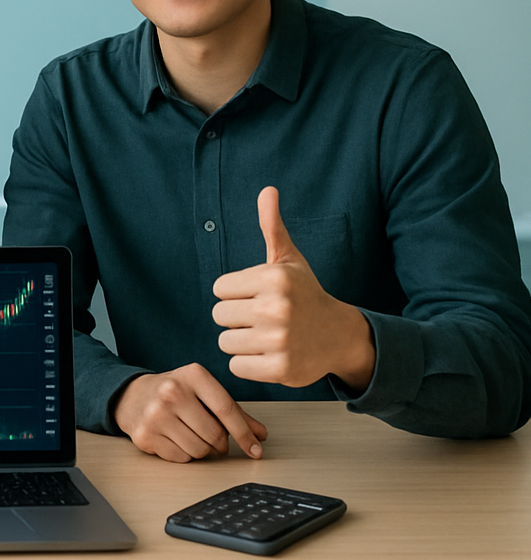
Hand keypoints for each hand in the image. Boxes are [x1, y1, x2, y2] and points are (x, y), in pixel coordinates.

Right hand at [113, 363, 268, 461]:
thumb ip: (233, 411)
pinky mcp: (145, 435)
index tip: (256, 450)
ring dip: (203, 450)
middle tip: (215, 440)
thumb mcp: (203, 391)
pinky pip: (181, 458)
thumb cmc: (174, 393)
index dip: (245, 434)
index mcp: (193, 375)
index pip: (227, 410)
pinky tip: (176, 439)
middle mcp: (172, 392)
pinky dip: (185, 454)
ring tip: (193, 436)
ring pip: (199, 450)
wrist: (131, 396)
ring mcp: (156, 414)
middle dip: (221, 444)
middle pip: (215, 435)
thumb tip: (260, 435)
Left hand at [212, 187, 375, 389]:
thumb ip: (272, 227)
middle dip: (236, 318)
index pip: (219, 288)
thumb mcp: (289, 260)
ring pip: (225, 342)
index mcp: (274, 278)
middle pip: (219, 315)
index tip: (256, 296)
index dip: (234, 294)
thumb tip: (267, 190)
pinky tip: (269, 355)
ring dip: (241, 342)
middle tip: (262, 318)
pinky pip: (237, 366)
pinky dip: (248, 364)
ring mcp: (279, 340)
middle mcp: (277, 308)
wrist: (340, 335)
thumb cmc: (305, 295)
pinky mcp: (280, 368)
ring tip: (265, 336)